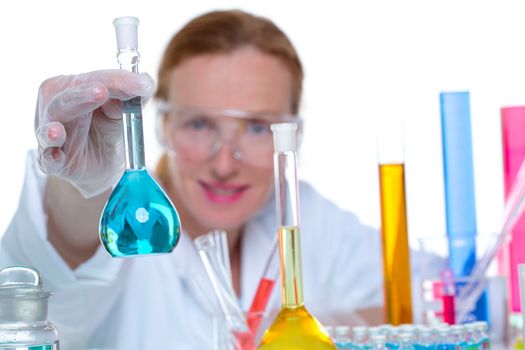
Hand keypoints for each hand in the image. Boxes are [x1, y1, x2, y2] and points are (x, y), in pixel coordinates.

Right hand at [35, 69, 154, 197]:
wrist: (104, 163)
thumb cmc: (108, 127)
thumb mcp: (126, 110)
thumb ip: (135, 95)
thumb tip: (140, 83)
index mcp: (72, 88)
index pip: (91, 80)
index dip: (114, 81)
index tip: (138, 84)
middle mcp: (55, 107)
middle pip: (65, 99)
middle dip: (83, 96)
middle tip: (102, 91)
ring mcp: (51, 135)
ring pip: (49, 127)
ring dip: (54, 128)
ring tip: (59, 129)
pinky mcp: (53, 161)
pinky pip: (48, 158)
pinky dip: (51, 156)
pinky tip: (57, 155)